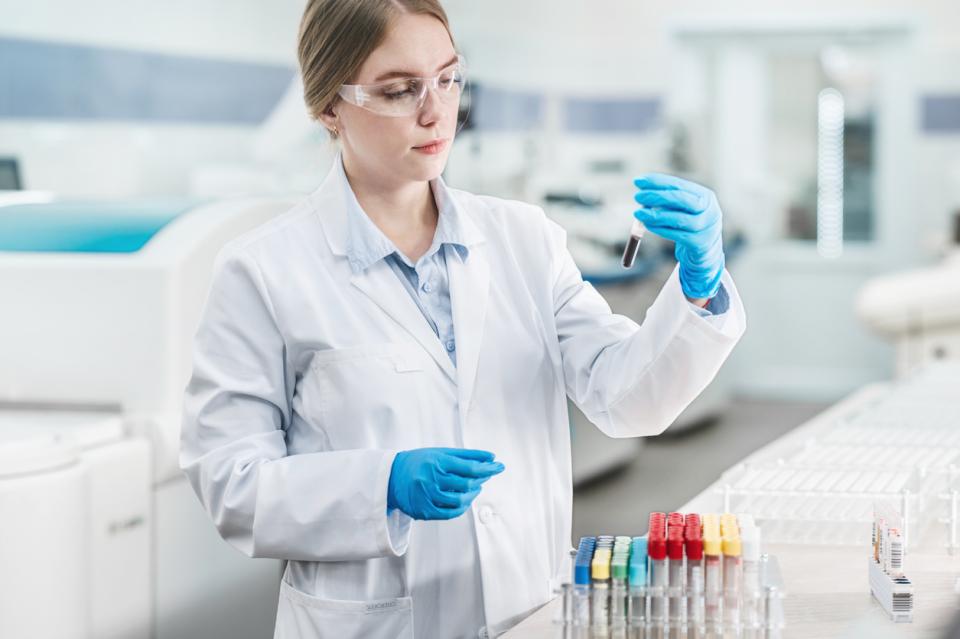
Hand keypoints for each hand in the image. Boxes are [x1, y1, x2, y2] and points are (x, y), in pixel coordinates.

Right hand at [387, 447, 504, 519]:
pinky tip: (465, 500)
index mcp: (437, 461)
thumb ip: (466, 455)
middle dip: (482, 479)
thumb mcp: (440, 452)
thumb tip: (491, 457)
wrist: (391, 477)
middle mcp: (431, 479)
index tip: (499, 466)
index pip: (469, 468)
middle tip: (487, 475)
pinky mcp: (424, 511)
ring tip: (475, 487)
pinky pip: (450, 513)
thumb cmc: (420, 462)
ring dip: (472, 495)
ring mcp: (427, 496)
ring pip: (460, 500)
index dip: (488, 468)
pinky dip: (462, 507)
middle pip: (467, 484)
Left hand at [633, 173, 724, 299]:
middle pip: (681, 199)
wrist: (706, 252)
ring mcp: (706, 227)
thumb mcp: (684, 210)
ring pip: (678, 219)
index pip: (679, 185)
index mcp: (705, 196)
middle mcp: (709, 210)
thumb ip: (667, 201)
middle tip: (637, 196)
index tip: (638, 181)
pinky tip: (648, 225)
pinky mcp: (699, 243)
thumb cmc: (689, 226)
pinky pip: (677, 235)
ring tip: (639, 213)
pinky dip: (660, 229)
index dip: (658, 182)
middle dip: (657, 196)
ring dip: (656, 215)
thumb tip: (643, 192)